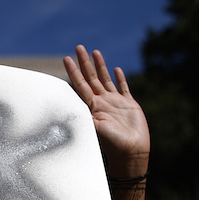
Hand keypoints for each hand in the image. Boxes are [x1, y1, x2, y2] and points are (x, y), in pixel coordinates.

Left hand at [63, 45, 149, 177]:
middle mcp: (102, 102)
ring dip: (100, 66)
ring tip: (95, 52)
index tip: (66, 58)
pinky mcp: (129, 105)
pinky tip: (116, 70)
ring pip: (105, 79)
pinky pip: (123, 88)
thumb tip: (67, 111)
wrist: (131, 152)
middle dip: (84, 62)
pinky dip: (120, 78)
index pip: (80, 84)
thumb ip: (84, 117)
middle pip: (91, 78)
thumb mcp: (95, 128)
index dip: (73, 71)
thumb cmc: (113, 143)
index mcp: (92, 106)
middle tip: (78, 47)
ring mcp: (115, 103)